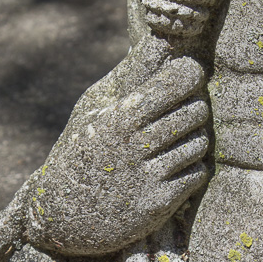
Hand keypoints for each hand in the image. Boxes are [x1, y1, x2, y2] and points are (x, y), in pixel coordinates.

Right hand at [26, 44, 209, 256]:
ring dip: (194, 140)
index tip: (188, 76)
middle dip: (195, 108)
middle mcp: (134, 146)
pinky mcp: (158, 205)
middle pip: (195, 111)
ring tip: (176, 143)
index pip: (176, 82)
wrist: (62, 217)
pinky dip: (192, 168)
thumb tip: (161, 44)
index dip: (190, 75)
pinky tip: (174, 168)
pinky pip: (197, 174)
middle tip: (185, 112)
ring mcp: (148, 177)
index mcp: (119, 117)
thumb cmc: (80, 154)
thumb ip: (127, 81)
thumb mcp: (91, 113)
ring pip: (200, 143)